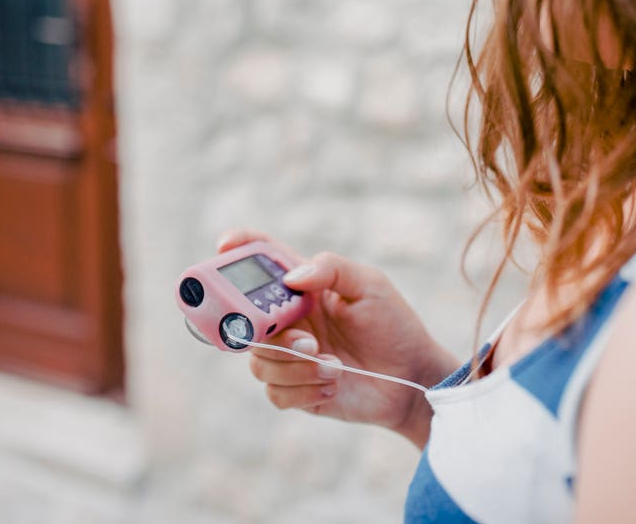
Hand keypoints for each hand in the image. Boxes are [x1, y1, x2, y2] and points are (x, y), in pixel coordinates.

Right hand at [216, 230, 456, 447]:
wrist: (411, 378)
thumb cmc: (393, 325)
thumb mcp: (369, 285)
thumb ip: (331, 269)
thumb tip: (291, 278)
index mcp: (303, 288)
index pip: (263, 262)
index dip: (240, 248)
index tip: (225, 244)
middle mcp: (289, 320)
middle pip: (244, 318)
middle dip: (263, 330)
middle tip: (305, 339)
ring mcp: (289, 356)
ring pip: (260, 360)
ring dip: (296, 365)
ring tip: (335, 366)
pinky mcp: (295, 390)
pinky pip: (275, 392)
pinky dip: (304, 390)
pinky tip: (334, 385)